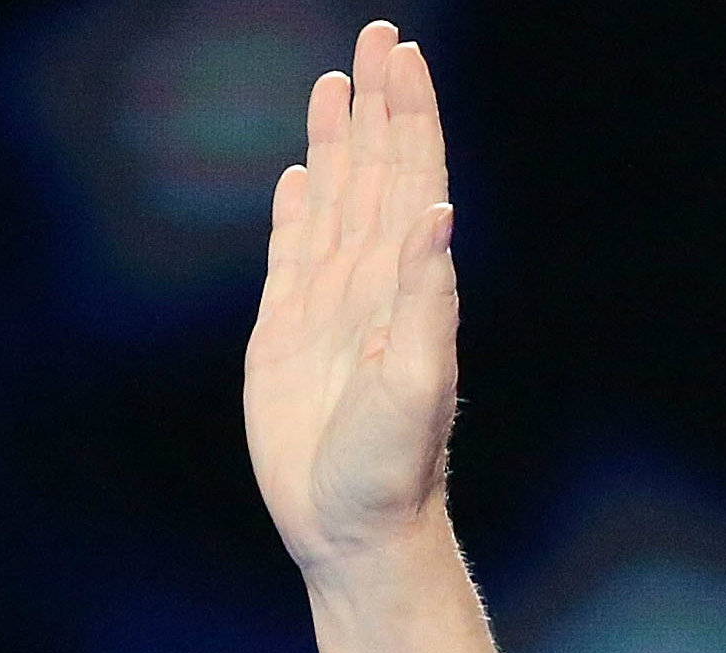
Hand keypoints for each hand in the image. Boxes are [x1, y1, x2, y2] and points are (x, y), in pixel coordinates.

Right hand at [244, 22, 458, 575]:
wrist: (356, 530)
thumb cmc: (393, 473)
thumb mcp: (416, 386)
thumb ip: (427, 300)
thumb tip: (438, 213)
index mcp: (410, 289)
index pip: (413, 180)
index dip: (410, 116)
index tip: (404, 54)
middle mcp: (374, 286)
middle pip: (376, 173)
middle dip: (379, 104)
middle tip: (379, 35)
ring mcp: (330, 306)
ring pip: (335, 201)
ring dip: (339, 141)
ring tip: (338, 82)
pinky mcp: (286, 334)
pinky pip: (292, 253)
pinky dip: (297, 208)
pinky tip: (303, 173)